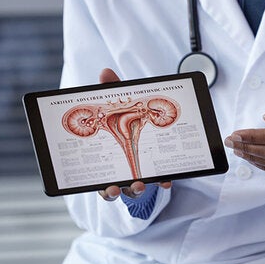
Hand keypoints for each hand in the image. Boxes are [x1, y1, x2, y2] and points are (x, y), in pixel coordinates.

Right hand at [95, 68, 170, 201]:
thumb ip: (113, 91)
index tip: (108, 187)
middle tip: (117, 188)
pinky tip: (166, 180)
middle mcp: (119, 173)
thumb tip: (106, 72)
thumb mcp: (119, 104)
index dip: (102, 187)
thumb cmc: (125, 118)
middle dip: (114, 191)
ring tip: (140, 185)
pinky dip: (161, 181)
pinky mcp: (154, 173)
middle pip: (113, 190)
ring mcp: (137, 174)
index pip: (98, 179)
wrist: (146, 122)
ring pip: (133, 190)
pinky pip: (157, 181)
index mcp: (105, 160)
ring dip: (135, 189)